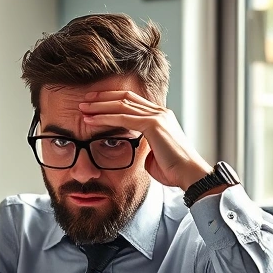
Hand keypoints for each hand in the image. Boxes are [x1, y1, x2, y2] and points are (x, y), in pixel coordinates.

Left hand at [79, 90, 212, 190]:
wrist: (190, 175)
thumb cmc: (174, 170)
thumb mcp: (154, 155)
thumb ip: (143, 148)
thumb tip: (135, 150)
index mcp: (161, 116)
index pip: (132, 101)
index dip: (112, 100)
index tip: (94, 103)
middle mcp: (160, 112)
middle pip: (125, 98)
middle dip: (102, 98)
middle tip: (84, 100)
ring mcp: (158, 116)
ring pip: (121, 105)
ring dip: (99, 106)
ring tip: (82, 107)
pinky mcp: (153, 125)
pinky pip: (123, 118)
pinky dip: (104, 118)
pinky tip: (90, 119)